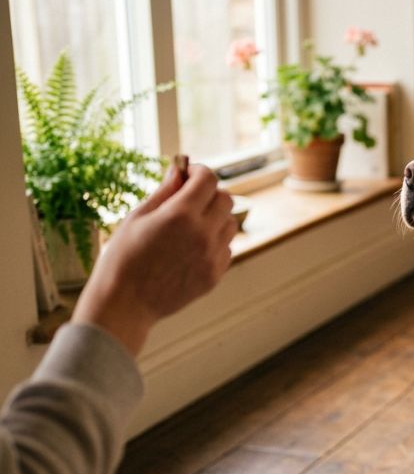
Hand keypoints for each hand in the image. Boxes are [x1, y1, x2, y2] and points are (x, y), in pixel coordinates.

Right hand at [72, 164, 236, 354]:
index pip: (208, 180)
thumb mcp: (138, 216)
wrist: (125, 303)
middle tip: (189, 198)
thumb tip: (180, 169)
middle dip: (209, 193)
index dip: (198, 172)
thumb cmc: (123, 257)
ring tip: (190, 225)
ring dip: (215, 218)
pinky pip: (226, 248)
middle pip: (225, 200)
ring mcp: (212, 257)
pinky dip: (215, 242)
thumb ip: (164, 191)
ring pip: (230, 224)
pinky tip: (192, 247)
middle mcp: (203, 234)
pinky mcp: (215, 275)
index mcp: (181, 214)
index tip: (188, 174)